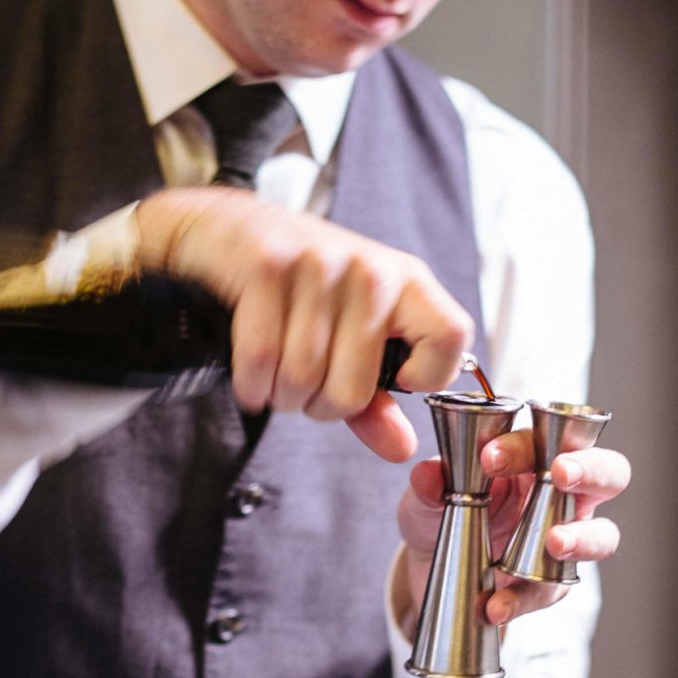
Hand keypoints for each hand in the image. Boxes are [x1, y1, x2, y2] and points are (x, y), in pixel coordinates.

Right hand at [135, 187, 471, 460]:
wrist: (225, 229)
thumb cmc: (295, 286)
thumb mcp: (349, 335)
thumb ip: (377, 398)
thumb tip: (401, 448)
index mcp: (405, 281)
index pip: (452, 336)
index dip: (429, 375)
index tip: (396, 380)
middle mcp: (369, 270)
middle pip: (354, 389)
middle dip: (319, 407)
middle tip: (306, 388)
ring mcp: (320, 265)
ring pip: (303, 380)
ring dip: (281, 397)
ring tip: (276, 377)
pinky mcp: (269, 266)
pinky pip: (262, 357)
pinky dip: (251, 384)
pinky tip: (252, 378)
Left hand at [398, 431, 630, 630]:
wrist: (432, 566)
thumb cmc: (441, 511)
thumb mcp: (425, 496)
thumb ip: (429, 484)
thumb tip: (430, 473)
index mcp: (532, 456)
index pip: (546, 438)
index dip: (523, 445)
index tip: (489, 458)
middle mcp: (561, 493)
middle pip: (608, 472)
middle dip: (590, 470)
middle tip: (560, 473)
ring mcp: (566, 538)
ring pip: (603, 535)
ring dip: (583, 538)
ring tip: (555, 544)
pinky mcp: (552, 583)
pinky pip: (551, 590)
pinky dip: (523, 599)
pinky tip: (495, 606)